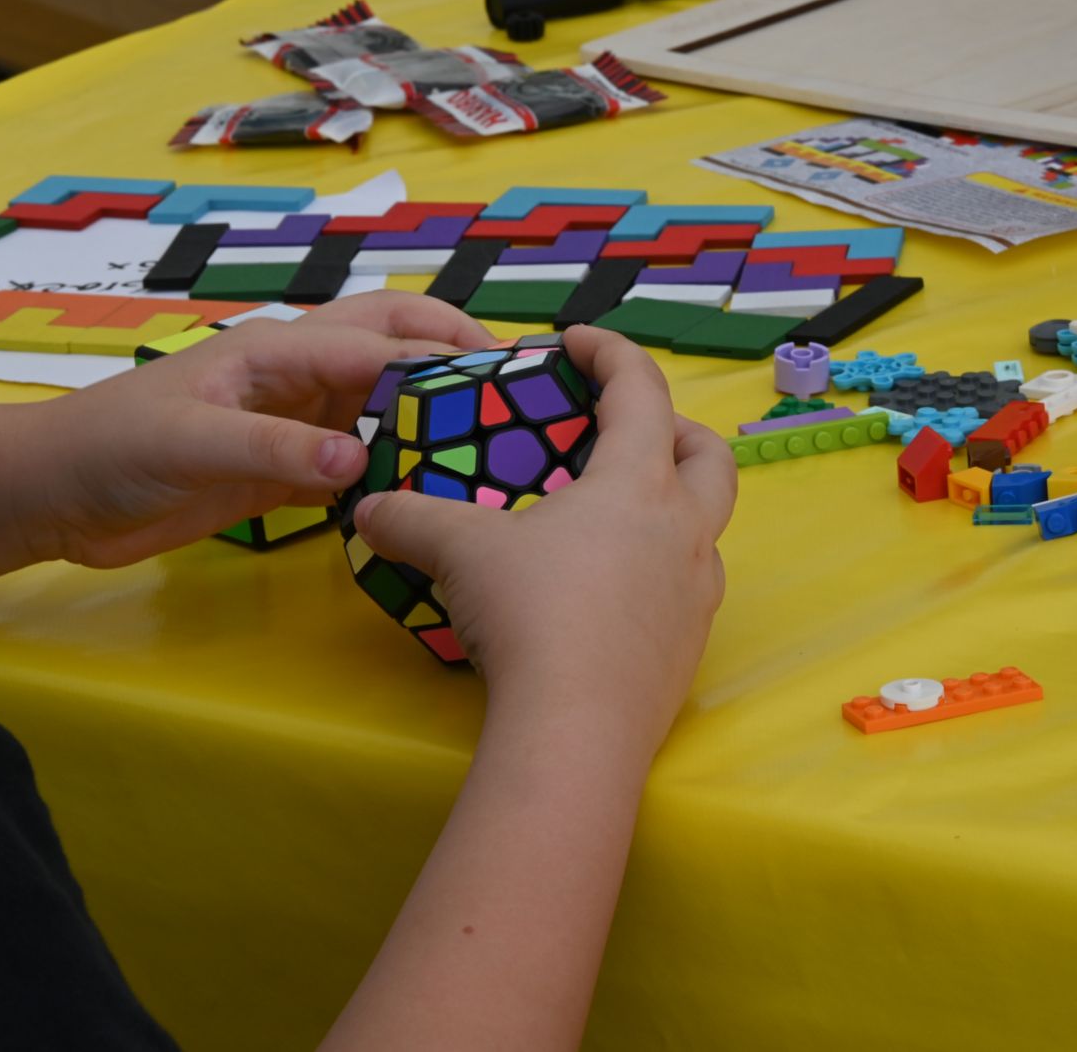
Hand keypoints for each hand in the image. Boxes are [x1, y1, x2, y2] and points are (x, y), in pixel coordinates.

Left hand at [19, 291, 495, 567]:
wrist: (53, 495)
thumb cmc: (106, 447)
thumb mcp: (188, 443)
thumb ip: (275, 450)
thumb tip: (360, 462)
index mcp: (275, 348)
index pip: (379, 342)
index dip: (443, 356)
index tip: (506, 381)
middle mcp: (295, 375)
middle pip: (392, 344)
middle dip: (453, 352)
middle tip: (515, 389)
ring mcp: (292, 422)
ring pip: (382, 402)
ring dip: (431, 412)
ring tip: (493, 441)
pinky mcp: (282, 470)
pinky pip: (357, 460)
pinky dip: (396, 468)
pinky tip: (430, 493)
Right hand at [350, 326, 735, 759]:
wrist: (576, 734)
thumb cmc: (532, 616)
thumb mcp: (460, 553)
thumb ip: (411, 520)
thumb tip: (367, 511)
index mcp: (638, 484)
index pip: (640, 390)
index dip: (609, 351)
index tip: (574, 341)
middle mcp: (684, 531)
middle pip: (710, 455)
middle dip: (676, 427)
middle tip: (626, 426)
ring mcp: (696, 594)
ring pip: (704, 527)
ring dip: (671, 505)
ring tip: (614, 515)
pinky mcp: (688, 651)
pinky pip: (684, 589)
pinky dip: (656, 569)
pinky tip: (608, 589)